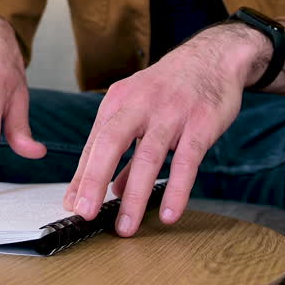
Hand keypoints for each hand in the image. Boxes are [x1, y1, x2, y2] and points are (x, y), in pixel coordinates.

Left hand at [62, 24, 263, 235]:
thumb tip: (110, 188)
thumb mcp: (139, 109)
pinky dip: (176, 189)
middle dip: (94, 180)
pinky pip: (186, 161)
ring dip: (134, 195)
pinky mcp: (200, 123)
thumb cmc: (169, 89)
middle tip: (84, 213)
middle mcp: (140, 105)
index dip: (82, 176)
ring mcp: (171, 113)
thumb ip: (124, 149)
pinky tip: (168, 213)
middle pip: (110, 143)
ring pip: (148, 157)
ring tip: (125, 226)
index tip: (72, 205)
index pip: (95, 143)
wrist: (213, 58)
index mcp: (119, 101)